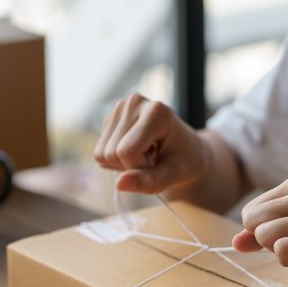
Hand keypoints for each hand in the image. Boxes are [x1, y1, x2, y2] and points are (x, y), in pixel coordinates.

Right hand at [94, 93, 208, 193]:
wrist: (187, 150)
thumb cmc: (185, 162)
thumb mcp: (174, 175)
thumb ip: (149, 181)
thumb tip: (118, 184)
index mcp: (156, 111)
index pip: (127, 151)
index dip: (141, 167)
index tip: (159, 161)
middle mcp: (134, 102)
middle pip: (111, 153)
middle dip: (131, 166)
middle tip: (153, 158)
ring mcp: (120, 108)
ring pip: (101, 154)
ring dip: (123, 163)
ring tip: (146, 154)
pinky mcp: (110, 118)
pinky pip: (100, 153)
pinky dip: (117, 160)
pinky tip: (136, 150)